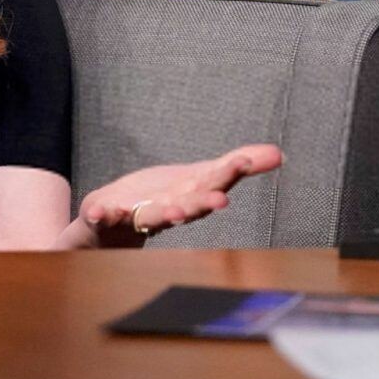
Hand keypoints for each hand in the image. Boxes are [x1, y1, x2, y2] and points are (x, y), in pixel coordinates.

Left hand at [63, 144, 283, 249]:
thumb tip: (279, 153)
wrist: (112, 224)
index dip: (228, 173)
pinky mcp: (107, 217)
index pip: (213, 182)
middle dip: (202, 204)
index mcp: (191, 196)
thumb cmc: (162, 199)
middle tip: (219, 202)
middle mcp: (169, 210)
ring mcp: (137, 215)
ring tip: (174, 213)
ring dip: (165, 215)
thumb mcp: (198, 177)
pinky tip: (100, 213)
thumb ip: (235, 167)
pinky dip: (102, 216)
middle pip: (188, 206)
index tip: (242, 161)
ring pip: (153, 217)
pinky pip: (104, 218)